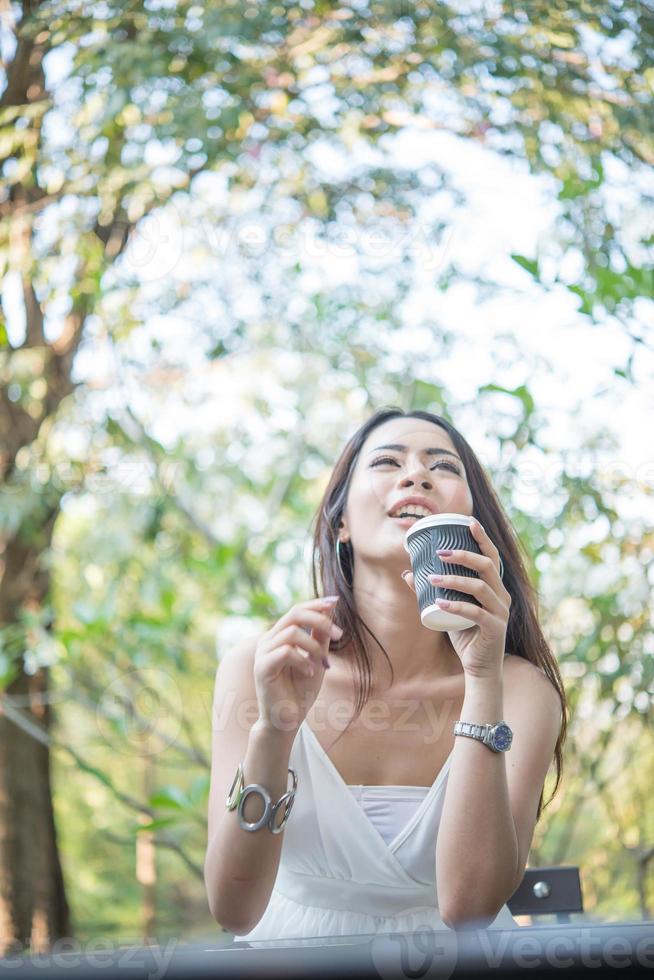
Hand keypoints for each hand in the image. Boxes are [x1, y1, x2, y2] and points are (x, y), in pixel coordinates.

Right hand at [253, 597, 341, 732]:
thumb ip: (320, 636)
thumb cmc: (301, 691)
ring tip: (323, 664)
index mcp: (279, 636)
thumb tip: (329, 610)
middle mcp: (268, 641)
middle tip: (340, 635)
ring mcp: (263, 653)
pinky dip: (303, 660)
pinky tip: (310, 673)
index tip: (336, 601)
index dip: (316, 604)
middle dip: (320, 620)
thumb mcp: (317, 659)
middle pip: (294, 614)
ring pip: (292, 632)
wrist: (287, 720)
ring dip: (314, 646)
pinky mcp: (262, 668)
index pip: (297, 610)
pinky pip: (286, 652)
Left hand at [401, 520, 510, 677]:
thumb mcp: (446, 609)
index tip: (469, 522)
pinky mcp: (495, 628)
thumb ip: (431, 591)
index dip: (483, 539)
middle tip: (441, 552)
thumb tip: (407, 572)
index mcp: (495, 588)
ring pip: (480, 587)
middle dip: (464, 554)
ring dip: (454, 580)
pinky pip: (476, 613)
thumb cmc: (465, 635)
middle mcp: (502, 596)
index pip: (492, 557)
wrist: (479, 668)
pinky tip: (440, 603)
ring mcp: (501, 612)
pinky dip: (457, 606)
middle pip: (487, 566)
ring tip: (432, 578)